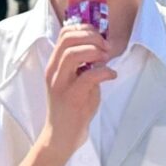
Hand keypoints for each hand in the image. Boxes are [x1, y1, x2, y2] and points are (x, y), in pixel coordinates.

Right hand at [38, 22, 112, 158]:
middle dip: (92, 37)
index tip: (100, 37)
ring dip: (94, 51)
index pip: (64, 34)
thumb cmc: (72, 108)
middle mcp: (53, 71)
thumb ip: (84, 65)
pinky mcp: (71, 97)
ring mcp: (60, 84)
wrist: (61, 137)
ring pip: (72, 54)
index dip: (85, 29)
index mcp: (54, 64)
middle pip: (68, 39)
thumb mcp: (76, 81)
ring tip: (106, 58)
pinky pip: (88, 76)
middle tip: (106, 47)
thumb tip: (102, 49)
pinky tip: (111, 75)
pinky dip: (104, 72)